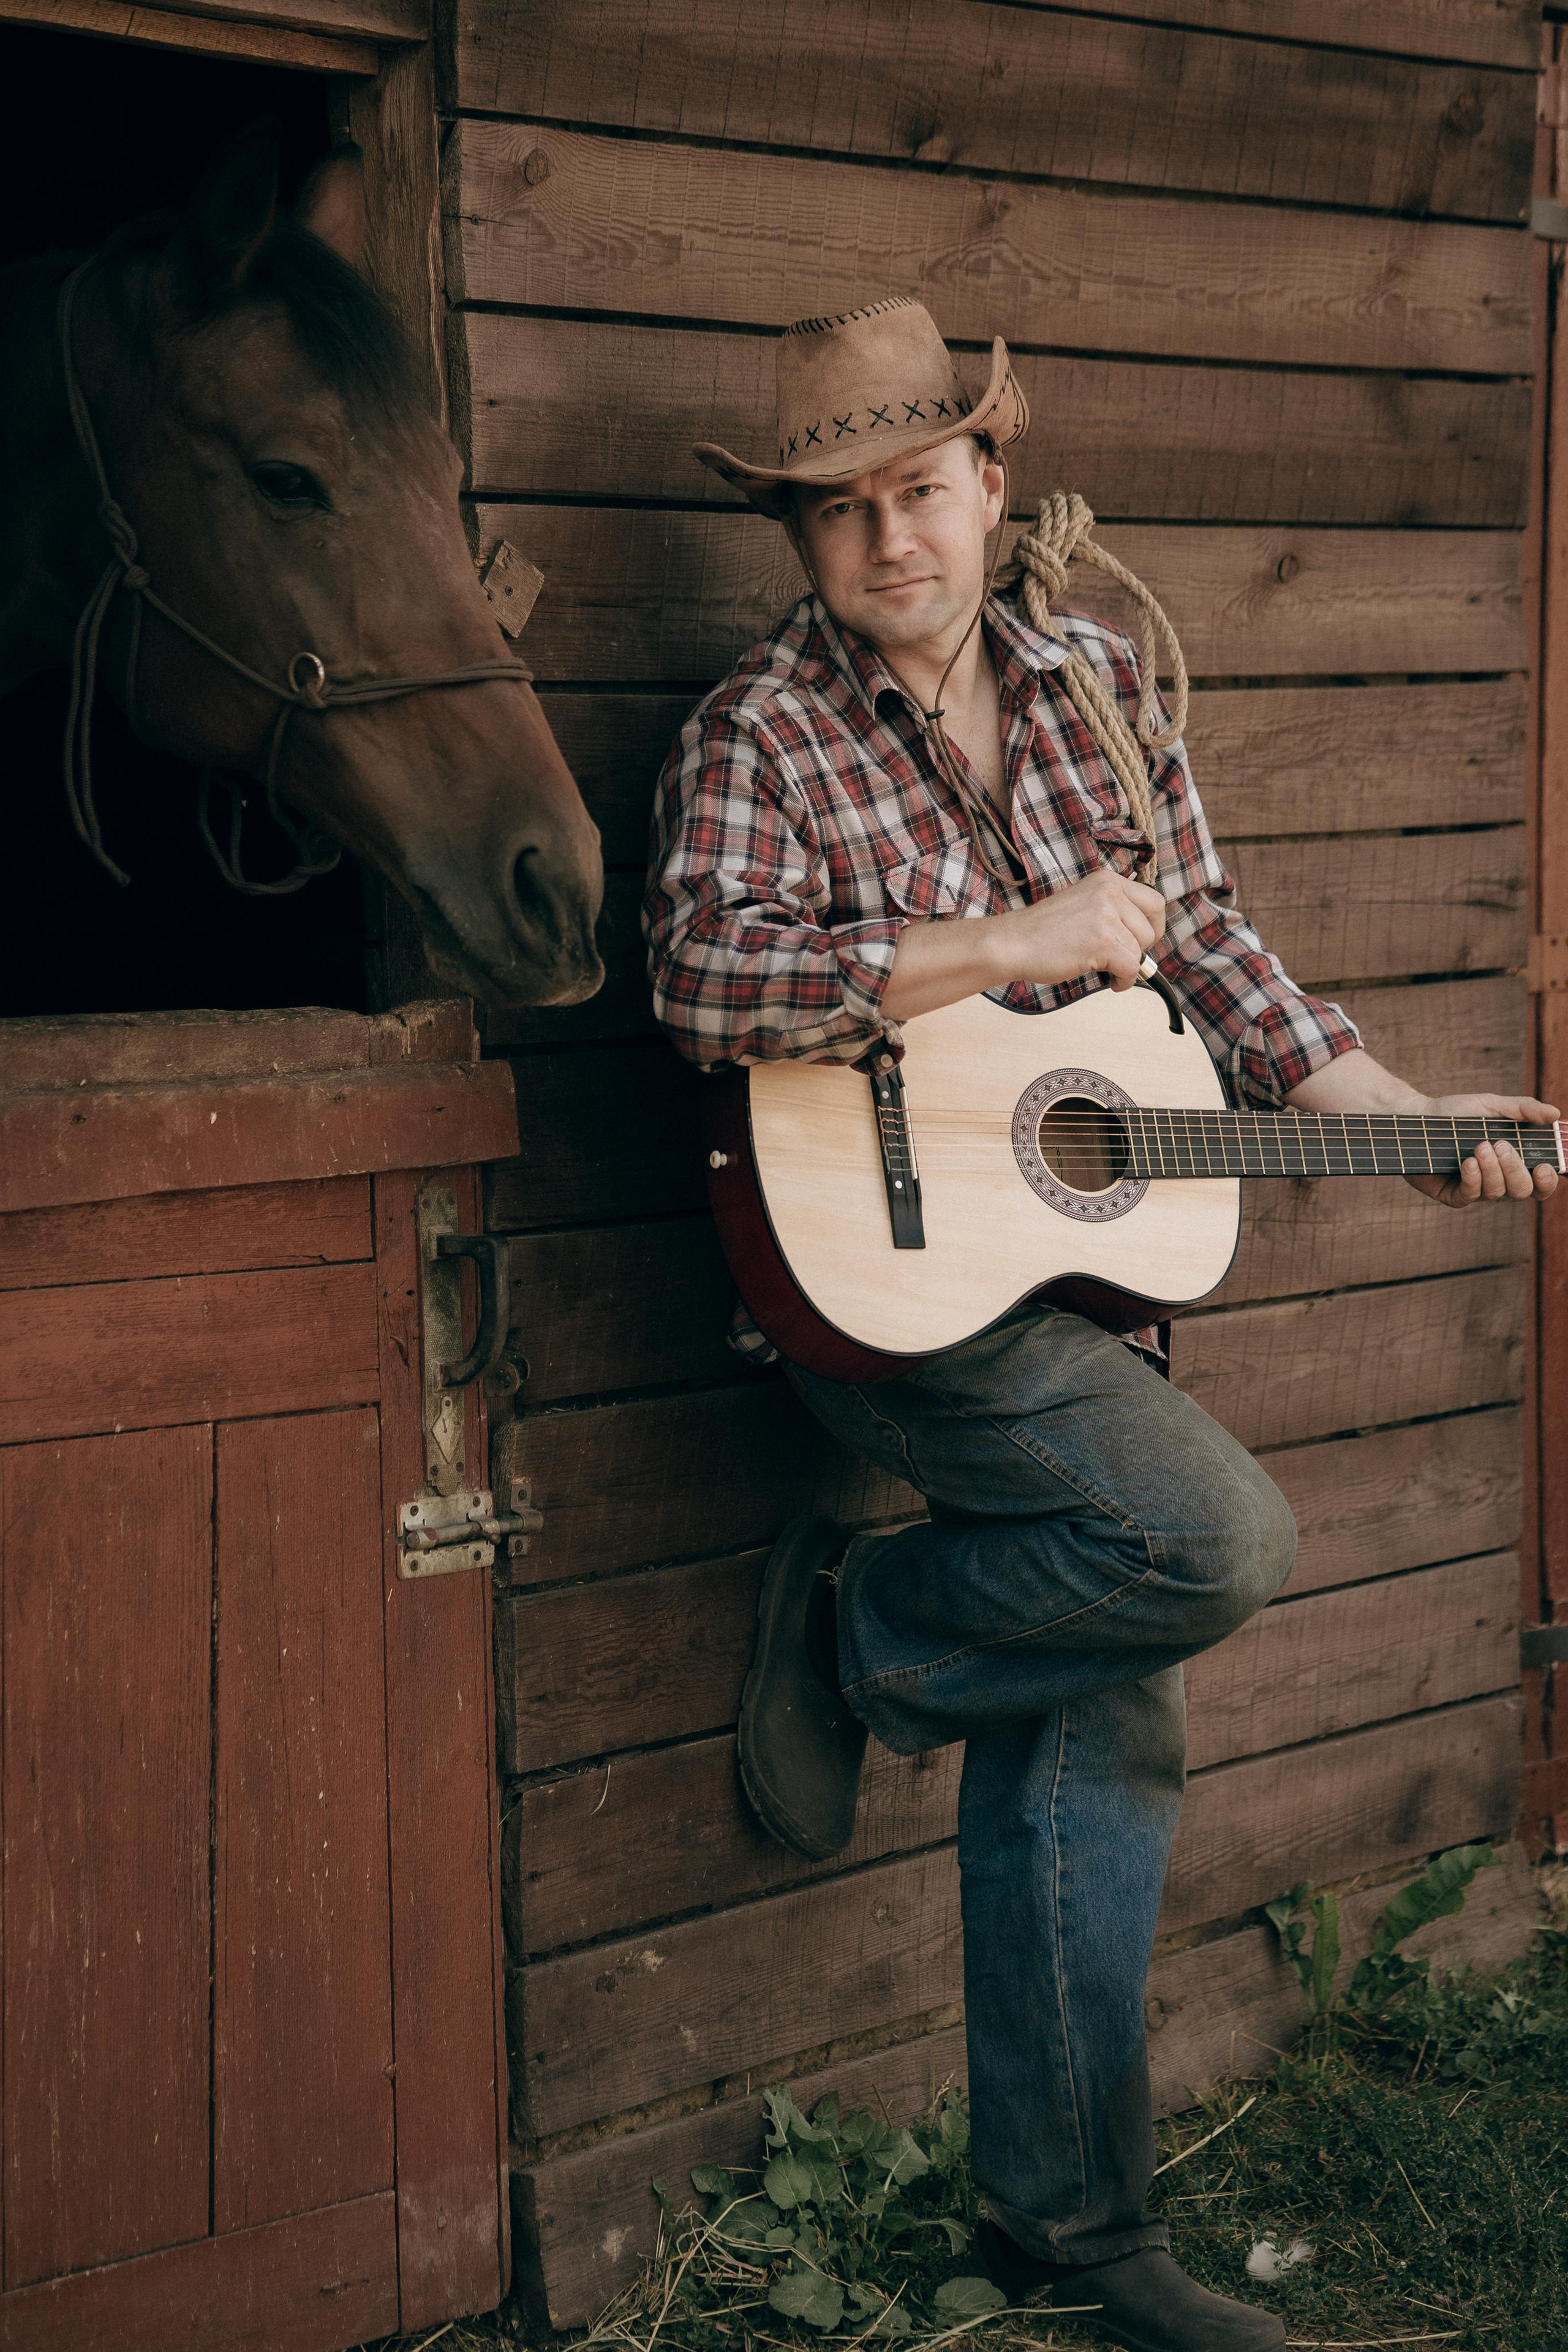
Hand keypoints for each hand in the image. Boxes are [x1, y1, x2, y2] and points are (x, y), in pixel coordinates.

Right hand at [993, 868, 1166, 991]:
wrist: (1013, 942)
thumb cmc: (1043, 931)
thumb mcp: (1084, 904)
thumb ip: (1114, 911)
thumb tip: (1147, 937)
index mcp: (1107, 880)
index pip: (1154, 902)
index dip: (1152, 926)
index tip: (1140, 940)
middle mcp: (1110, 893)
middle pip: (1150, 929)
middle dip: (1138, 949)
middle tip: (1116, 956)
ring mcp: (1106, 916)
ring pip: (1139, 951)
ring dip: (1125, 966)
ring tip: (1103, 968)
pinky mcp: (1102, 942)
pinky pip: (1131, 968)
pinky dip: (1123, 980)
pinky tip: (1109, 981)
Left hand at [1406, 1092, 1560, 1207]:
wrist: (1417, 1118)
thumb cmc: (1457, 1112)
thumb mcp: (1491, 1105)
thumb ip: (1523, 1109)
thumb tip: (1555, 1114)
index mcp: (1514, 1161)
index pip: (1541, 1183)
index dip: (1547, 1181)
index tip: (1543, 1166)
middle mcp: (1499, 1179)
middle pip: (1522, 1190)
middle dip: (1515, 1169)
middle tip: (1500, 1145)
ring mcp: (1477, 1189)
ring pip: (1497, 1193)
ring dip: (1492, 1170)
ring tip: (1479, 1147)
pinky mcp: (1453, 1195)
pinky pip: (1470, 1196)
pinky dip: (1472, 1179)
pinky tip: (1467, 1162)